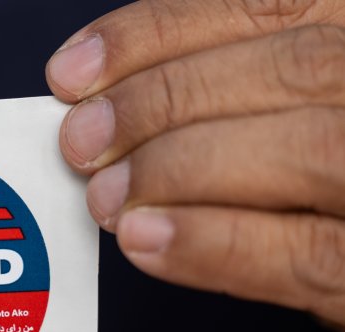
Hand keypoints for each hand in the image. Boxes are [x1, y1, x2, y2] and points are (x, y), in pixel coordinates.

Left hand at [46, 0, 344, 329]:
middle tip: (82, 140)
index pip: (272, 8)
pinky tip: (147, 238)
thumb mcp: (274, 117)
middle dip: (162, 101)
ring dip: (180, 168)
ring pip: (310, 147)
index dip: (160, 33)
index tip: (75, 70)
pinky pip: (309, 252)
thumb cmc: (308, 190)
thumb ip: (214, 96)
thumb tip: (103, 106)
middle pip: (293, 67)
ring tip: (107, 196)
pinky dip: (215, 241)